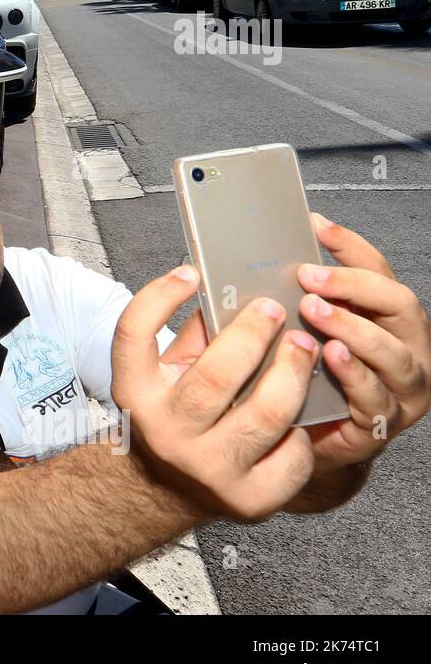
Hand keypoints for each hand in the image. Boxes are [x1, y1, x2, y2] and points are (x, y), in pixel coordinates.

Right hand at [112, 265, 317, 521]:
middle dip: (254, 335)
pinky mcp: (248, 501)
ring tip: (305, 347)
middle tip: (275, 309)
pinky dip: (302, 430)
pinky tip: (299, 414)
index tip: (190, 272)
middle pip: (216, 377)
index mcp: (136, 393)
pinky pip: (292, 457)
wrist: (164, 487)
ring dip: (294, 373)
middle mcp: (165, 432)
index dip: (159, 297)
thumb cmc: (172, 411)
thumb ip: (194, 333)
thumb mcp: (166, 370)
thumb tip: (234, 285)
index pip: (133, 336)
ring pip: (267, 415)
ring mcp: (207, 470)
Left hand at [295, 213, 430, 471]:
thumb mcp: (302, 329)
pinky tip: (331, 356)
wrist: (305, 438)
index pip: (378, 269)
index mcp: (388, 315)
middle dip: (353, 285)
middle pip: (398, 303)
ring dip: (352, 328)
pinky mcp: (384, 420)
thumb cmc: (304, 376)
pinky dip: (353, 374)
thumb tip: (256, 255)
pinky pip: (375, 395)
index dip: (350, 245)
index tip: (314, 225)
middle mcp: (408, 345)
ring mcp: (403, 385)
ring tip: (315, 312)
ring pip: (392, 351)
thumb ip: (294, 297)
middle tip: (306, 277)